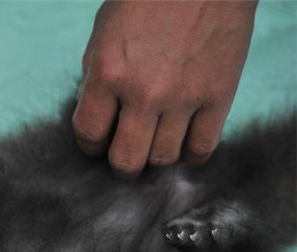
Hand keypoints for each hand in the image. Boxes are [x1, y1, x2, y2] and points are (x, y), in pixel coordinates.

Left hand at [74, 1, 256, 176]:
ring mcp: (184, 97)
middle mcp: (144, 92)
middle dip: (120, 162)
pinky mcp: (218, 96)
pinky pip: (201, 149)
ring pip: (162, 159)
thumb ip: (96, 76)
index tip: (97, 143)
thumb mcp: (104, 32)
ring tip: (154, 141)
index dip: (89, 145)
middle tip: (124, 151)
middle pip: (125, 160)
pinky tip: (182, 144)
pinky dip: (189, 155)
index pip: (88, 134)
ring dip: (154, 156)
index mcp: (108, 73)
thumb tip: (97, 114)